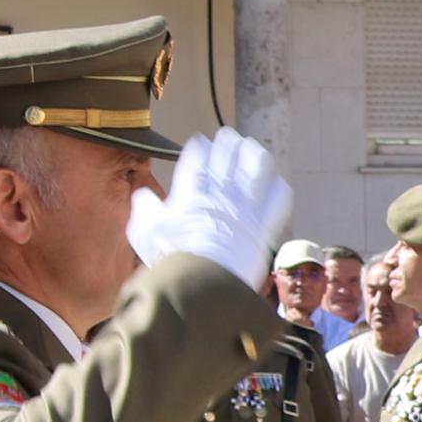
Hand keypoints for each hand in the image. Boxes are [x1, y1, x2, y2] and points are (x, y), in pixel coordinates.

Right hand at [121, 127, 293, 283]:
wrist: (204, 284)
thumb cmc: (173, 260)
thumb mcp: (146, 233)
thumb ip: (144, 211)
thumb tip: (142, 198)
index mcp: (192, 193)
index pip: (198, 160)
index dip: (201, 147)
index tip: (202, 141)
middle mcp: (222, 195)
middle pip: (228, 159)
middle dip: (228, 145)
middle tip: (228, 137)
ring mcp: (246, 209)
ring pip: (257, 171)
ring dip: (255, 156)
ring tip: (254, 148)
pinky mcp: (265, 227)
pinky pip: (278, 200)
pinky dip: (278, 188)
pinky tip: (276, 182)